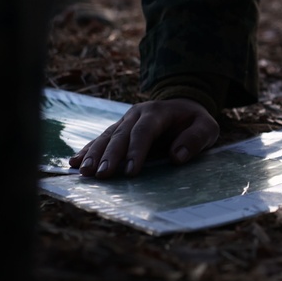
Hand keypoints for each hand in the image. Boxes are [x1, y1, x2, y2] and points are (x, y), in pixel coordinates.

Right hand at [68, 98, 219, 177]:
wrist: (183, 106)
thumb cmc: (195, 121)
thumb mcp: (207, 127)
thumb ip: (195, 139)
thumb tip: (177, 156)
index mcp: (157, 112)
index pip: (144, 131)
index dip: (136, 150)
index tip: (132, 171)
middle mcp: (136, 114)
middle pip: (120, 135)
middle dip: (109, 155)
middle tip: (101, 175)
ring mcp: (124, 121)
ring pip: (106, 137)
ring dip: (93, 154)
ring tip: (84, 172)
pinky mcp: (117, 130)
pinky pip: (100, 140)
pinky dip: (87, 151)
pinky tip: (74, 163)